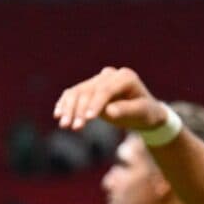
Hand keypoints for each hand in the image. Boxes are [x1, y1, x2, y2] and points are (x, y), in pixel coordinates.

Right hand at [52, 66, 167, 135]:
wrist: (143, 112)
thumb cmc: (145, 113)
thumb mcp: (142, 113)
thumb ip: (127, 110)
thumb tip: (109, 111)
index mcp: (125, 77)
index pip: (105, 89)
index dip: (95, 103)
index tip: (88, 119)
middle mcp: (109, 75)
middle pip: (88, 90)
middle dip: (80, 109)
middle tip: (75, 128)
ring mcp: (98, 80)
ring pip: (77, 91)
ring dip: (68, 108)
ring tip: (64, 125)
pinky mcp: (89, 88)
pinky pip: (73, 93)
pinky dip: (65, 104)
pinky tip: (58, 115)